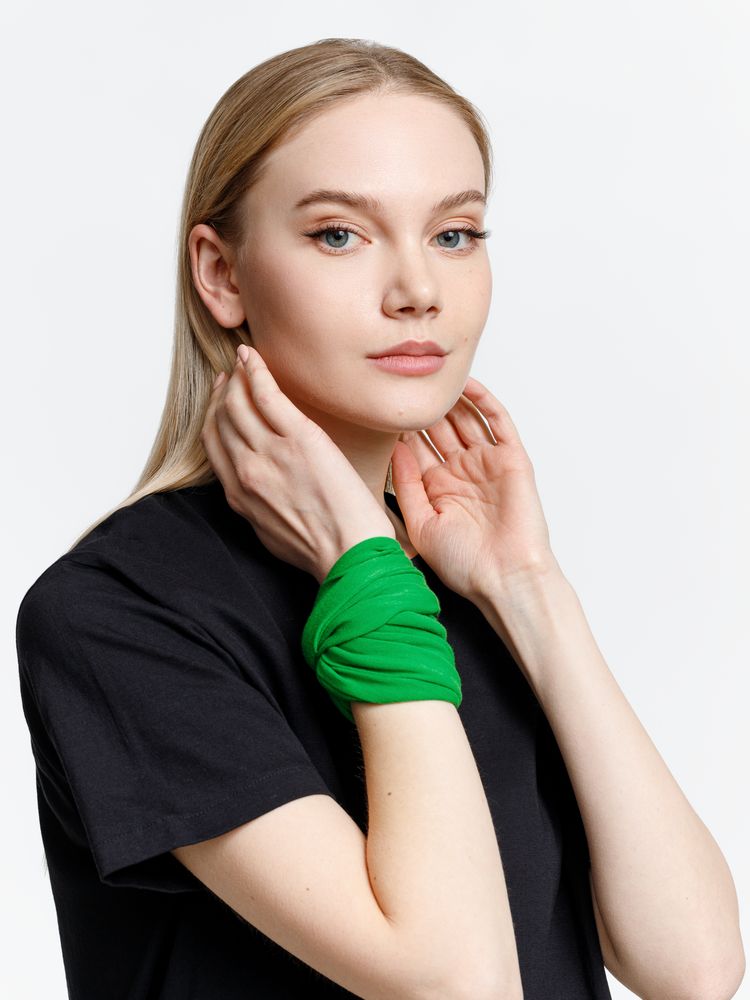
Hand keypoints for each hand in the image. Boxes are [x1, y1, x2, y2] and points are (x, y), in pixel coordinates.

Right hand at [201, 345, 395, 582]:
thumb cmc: (323, 549)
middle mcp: (246, 470)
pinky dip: (254, 371)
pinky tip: (252, 357)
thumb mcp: (272, 532)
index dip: (213, 416)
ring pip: (237, 402)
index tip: (220, 400)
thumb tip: (260, 489)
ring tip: (244, 361)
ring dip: (237, 377)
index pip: (213, 444)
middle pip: (221, 418)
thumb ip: (258, 504)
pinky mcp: (298, 438)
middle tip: (231, 375)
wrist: (349, 554)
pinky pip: (265, 394)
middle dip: (223, 392)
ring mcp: (270, 452)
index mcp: (239, 495)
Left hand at [390, 376, 560, 602]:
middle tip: (404, 385)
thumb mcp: (420, 524)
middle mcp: (461, 472)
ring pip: (466, 419)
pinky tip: (465, 384)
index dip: (399, 428)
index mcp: (437, 488)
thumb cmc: (465, 564)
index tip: (379, 407)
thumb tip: (394, 449)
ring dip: (449, 400)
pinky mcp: (512, 459)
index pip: (415, 447)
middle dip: (422, 408)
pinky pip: (498, 421)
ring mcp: (487, 463)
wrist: (505, 579)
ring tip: (429, 378)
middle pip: (439, 428)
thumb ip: (405, 486)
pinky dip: (483, 401)